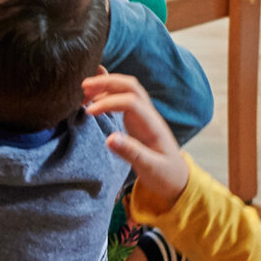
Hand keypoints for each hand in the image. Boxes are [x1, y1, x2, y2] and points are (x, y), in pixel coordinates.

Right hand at [84, 73, 191, 204]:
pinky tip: (95, 96)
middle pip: (130, 87)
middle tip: (83, 86)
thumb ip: (131, 153)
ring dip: (107, 85)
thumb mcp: (150, 168)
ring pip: (127, 89)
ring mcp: (143, 116)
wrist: (177, 178)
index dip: (108, 103)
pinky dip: (108, 93)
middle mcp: (148, 115)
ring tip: (85, 91)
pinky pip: (123, 98)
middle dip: (107, 83)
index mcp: (153, 126)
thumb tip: (108, 138)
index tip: (89, 112)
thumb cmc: (165, 174)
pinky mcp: (136, 119)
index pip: (131, 102)